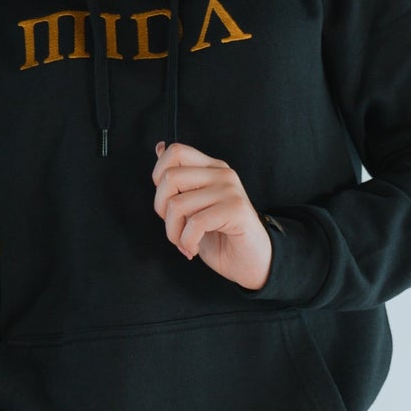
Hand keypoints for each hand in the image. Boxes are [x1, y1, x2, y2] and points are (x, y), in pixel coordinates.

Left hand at [152, 141, 273, 289]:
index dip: (158, 176)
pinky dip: (187, 242)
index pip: (175, 152)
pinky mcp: (236, 210)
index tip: (167, 202)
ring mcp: (230, 190)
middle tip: (175, 228)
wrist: (252, 263)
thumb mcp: (193, 206)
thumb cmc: (221, 237)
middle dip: (161, 209)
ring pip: (177, 204)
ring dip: (173, 233)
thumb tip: (159, 147)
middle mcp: (222, 174)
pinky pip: (194, 223)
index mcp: (212, 168)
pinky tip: (193, 248)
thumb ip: (179, 179)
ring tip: (185, 243)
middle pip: (169, 177)